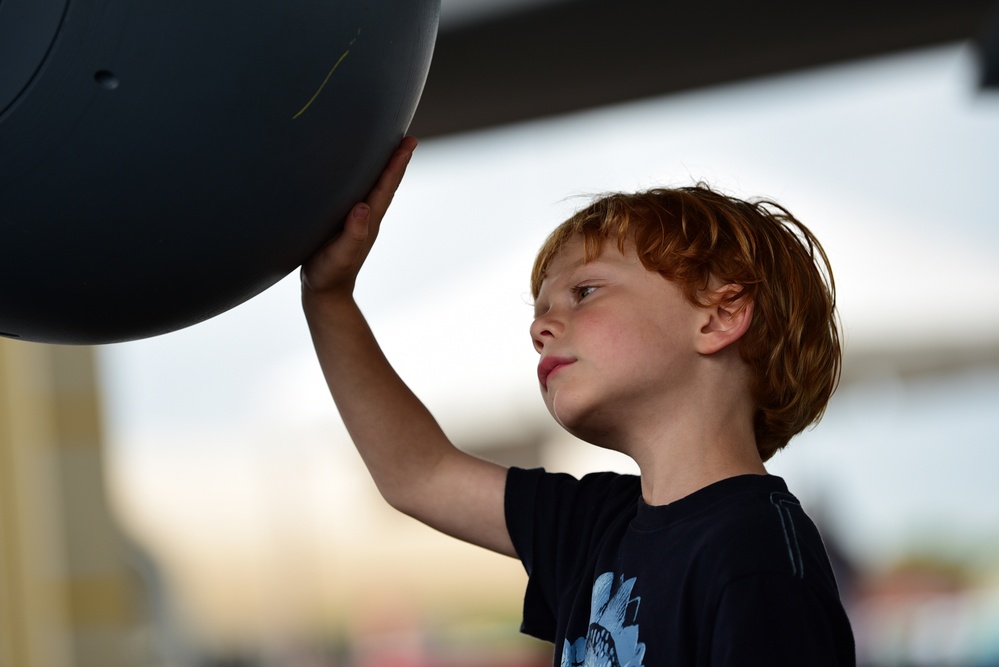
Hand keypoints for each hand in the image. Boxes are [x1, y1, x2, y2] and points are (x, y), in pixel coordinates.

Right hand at [301, 136, 417, 295]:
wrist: (326, 293)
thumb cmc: (329, 275)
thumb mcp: (340, 256)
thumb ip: (353, 235)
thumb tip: (362, 208)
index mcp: (367, 220)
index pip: (385, 187)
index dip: (396, 164)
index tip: (408, 143)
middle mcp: (366, 217)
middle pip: (386, 183)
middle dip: (397, 160)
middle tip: (408, 138)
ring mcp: (358, 220)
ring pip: (375, 188)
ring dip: (385, 168)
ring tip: (392, 148)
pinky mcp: (346, 223)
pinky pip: (360, 195)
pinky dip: (366, 180)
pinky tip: (361, 174)